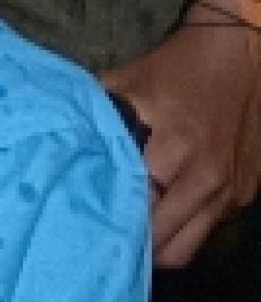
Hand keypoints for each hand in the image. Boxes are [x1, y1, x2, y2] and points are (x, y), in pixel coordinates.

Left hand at [101, 6, 260, 265]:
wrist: (244, 53)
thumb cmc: (179, 67)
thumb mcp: (128, 82)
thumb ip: (97, 115)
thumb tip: (59, 139)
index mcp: (174, 154)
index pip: (136, 211)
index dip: (109, 224)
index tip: (83, 230)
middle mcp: (207, 182)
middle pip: (167, 245)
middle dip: (135, 248)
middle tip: (104, 243)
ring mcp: (232, 193)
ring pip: (192, 246)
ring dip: (162, 246)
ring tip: (130, 239)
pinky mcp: (246, 194)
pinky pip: (211, 228)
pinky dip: (186, 228)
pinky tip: (163, 217)